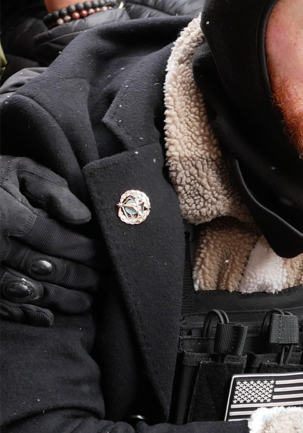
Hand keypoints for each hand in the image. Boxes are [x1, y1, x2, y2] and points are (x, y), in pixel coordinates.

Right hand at [0, 156, 100, 326]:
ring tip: (87, 301)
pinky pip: (0, 304)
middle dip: (81, 277)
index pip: (55, 239)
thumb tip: (83, 217)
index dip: (85, 251)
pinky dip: (25, 313)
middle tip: (106, 282)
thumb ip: (51, 190)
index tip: (108, 256)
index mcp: (7, 216)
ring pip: (27, 290)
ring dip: (60, 299)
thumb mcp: (19, 171)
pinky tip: (48, 317)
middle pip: (45, 267)